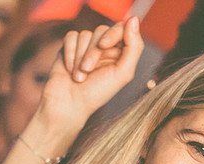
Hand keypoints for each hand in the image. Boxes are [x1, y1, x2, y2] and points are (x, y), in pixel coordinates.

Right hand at [35, 17, 143, 132]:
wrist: (69, 104)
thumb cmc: (98, 93)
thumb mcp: (123, 73)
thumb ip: (134, 47)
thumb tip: (133, 19)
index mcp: (120, 53)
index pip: (121, 28)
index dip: (112, 34)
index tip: (103, 46)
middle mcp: (104, 48)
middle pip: (102, 30)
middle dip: (94, 51)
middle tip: (88, 70)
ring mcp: (86, 46)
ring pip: (85, 34)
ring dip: (80, 57)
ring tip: (78, 76)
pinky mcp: (70, 47)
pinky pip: (71, 36)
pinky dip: (70, 53)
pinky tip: (69, 69)